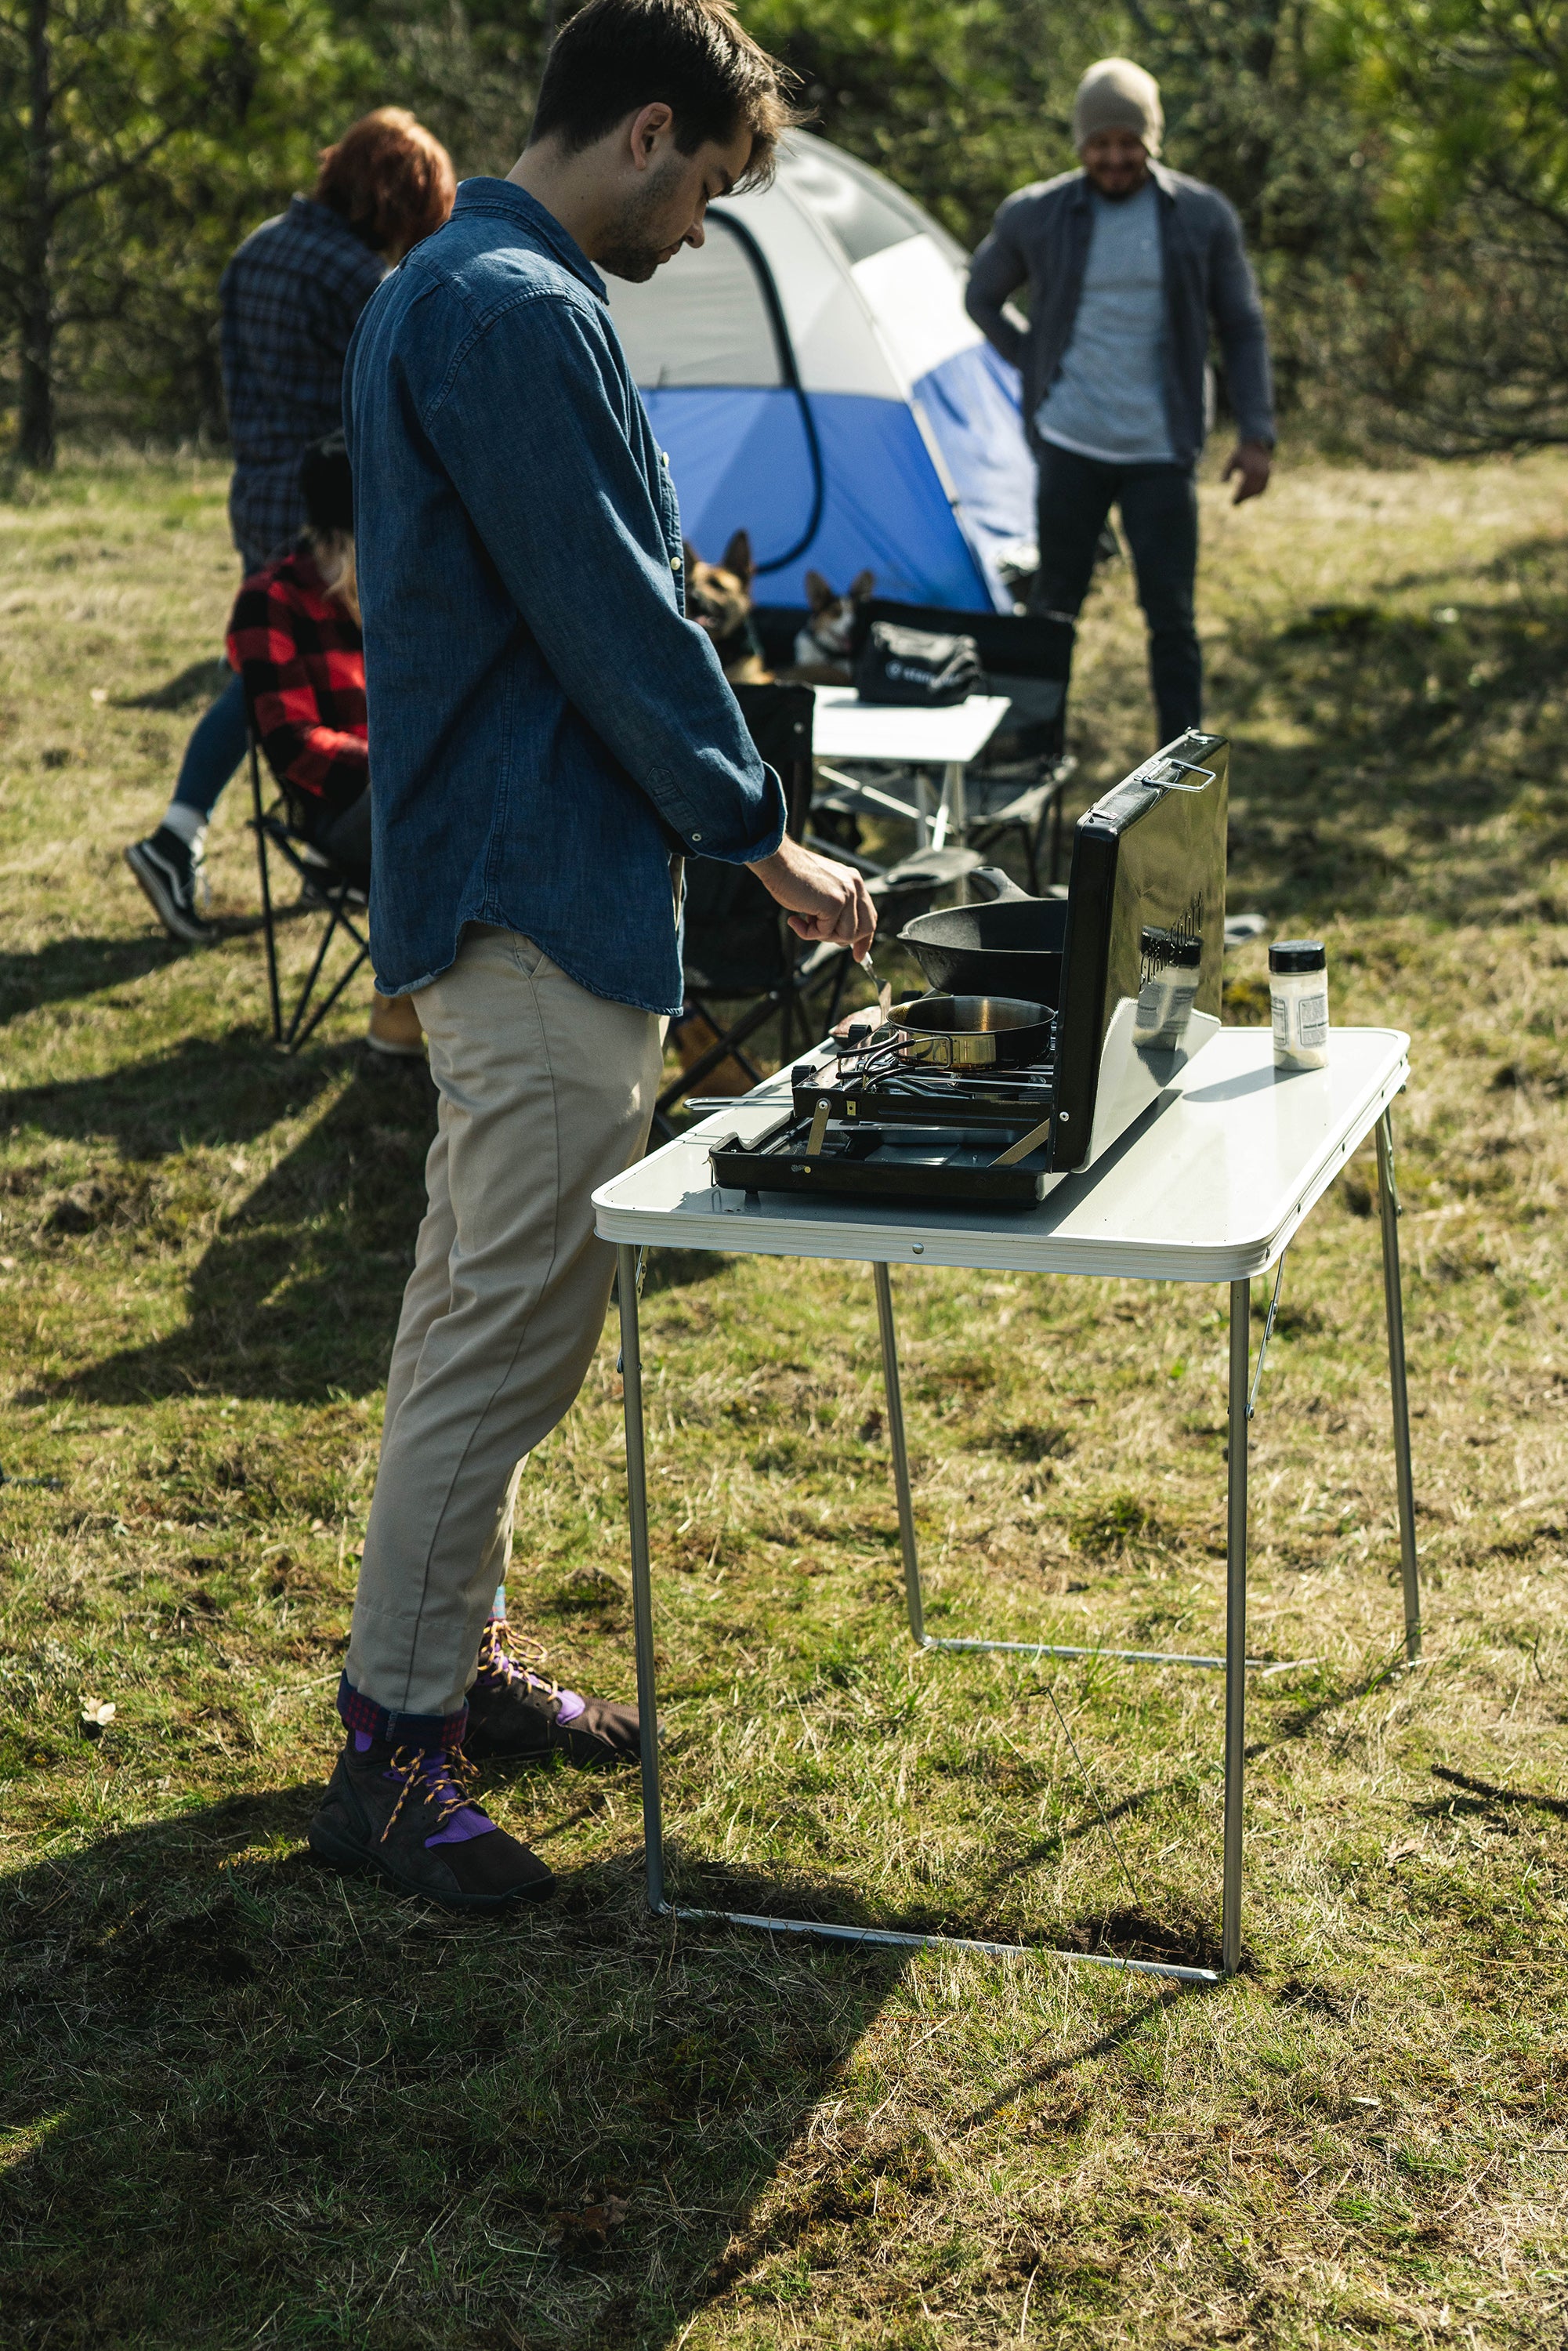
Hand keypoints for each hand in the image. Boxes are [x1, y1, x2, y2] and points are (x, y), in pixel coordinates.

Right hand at [747, 834, 876, 957]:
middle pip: (865, 928)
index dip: (864, 939)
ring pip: (846, 935)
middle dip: (842, 939)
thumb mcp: (821, 895)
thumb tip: (841, 938)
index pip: (869, 916)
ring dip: (821, 935)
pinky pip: (826, 933)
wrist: (778, 863)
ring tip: (803, 921)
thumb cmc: (792, 878)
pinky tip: (796, 920)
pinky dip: (808, 933)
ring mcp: (847, 894)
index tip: (858, 955)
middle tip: (818, 934)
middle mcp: (855, 886)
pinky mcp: (835, 903)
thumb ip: (836, 911)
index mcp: (853, 882)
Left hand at [1222, 440, 1271, 504]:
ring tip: (1241, 500)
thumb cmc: (1241, 453)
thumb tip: (1223, 483)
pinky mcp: (1269, 473)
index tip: (1232, 502)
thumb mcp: (1231, 461)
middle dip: (1243, 498)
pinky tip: (1250, 496)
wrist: (1255, 443)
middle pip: (1251, 491)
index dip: (1238, 497)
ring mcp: (1265, 473)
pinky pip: (1264, 486)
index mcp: (1249, 469)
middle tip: (1235, 503)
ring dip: (1250, 497)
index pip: (1244, 488)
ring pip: (1258, 490)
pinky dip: (1257, 493)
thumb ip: (1226, 471)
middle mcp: (1258, 472)